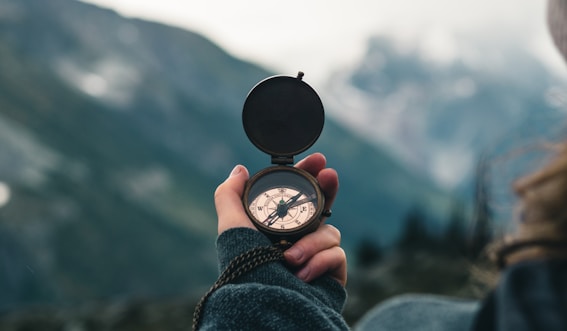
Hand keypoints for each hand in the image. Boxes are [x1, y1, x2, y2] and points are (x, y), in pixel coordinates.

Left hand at [214, 152, 345, 285]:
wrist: (265, 305)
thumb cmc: (246, 268)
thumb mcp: (231, 227)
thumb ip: (229, 195)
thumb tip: (239, 169)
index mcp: (277, 228)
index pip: (297, 196)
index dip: (308, 175)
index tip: (317, 159)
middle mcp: (297, 240)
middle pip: (322, 206)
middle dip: (327, 188)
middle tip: (329, 174)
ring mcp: (315, 256)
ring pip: (328, 231)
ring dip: (310, 242)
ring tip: (290, 259)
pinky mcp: (331, 273)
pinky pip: (337, 254)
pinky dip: (319, 261)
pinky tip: (302, 275)